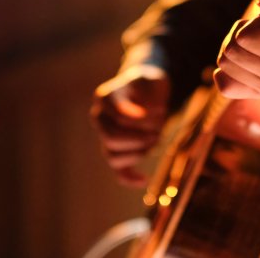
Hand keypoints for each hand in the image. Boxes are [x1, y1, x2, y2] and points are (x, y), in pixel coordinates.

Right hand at [90, 65, 169, 186]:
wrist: (147, 90)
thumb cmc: (150, 84)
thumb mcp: (153, 79)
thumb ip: (149, 92)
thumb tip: (142, 116)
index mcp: (105, 98)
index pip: (118, 116)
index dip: (140, 119)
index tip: (160, 111)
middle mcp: (100, 118)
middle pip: (111, 138)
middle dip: (138, 138)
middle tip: (157, 132)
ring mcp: (106, 136)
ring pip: (113, 157)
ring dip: (138, 153)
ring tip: (155, 140)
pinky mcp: (118, 151)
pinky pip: (118, 171)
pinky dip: (130, 178)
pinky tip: (145, 179)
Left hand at [214, 0, 259, 98]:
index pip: (245, 37)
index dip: (254, 22)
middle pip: (230, 50)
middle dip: (240, 33)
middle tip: (259, 30)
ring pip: (224, 64)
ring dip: (234, 48)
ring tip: (254, 43)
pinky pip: (226, 86)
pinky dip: (228, 71)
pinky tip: (244, 60)